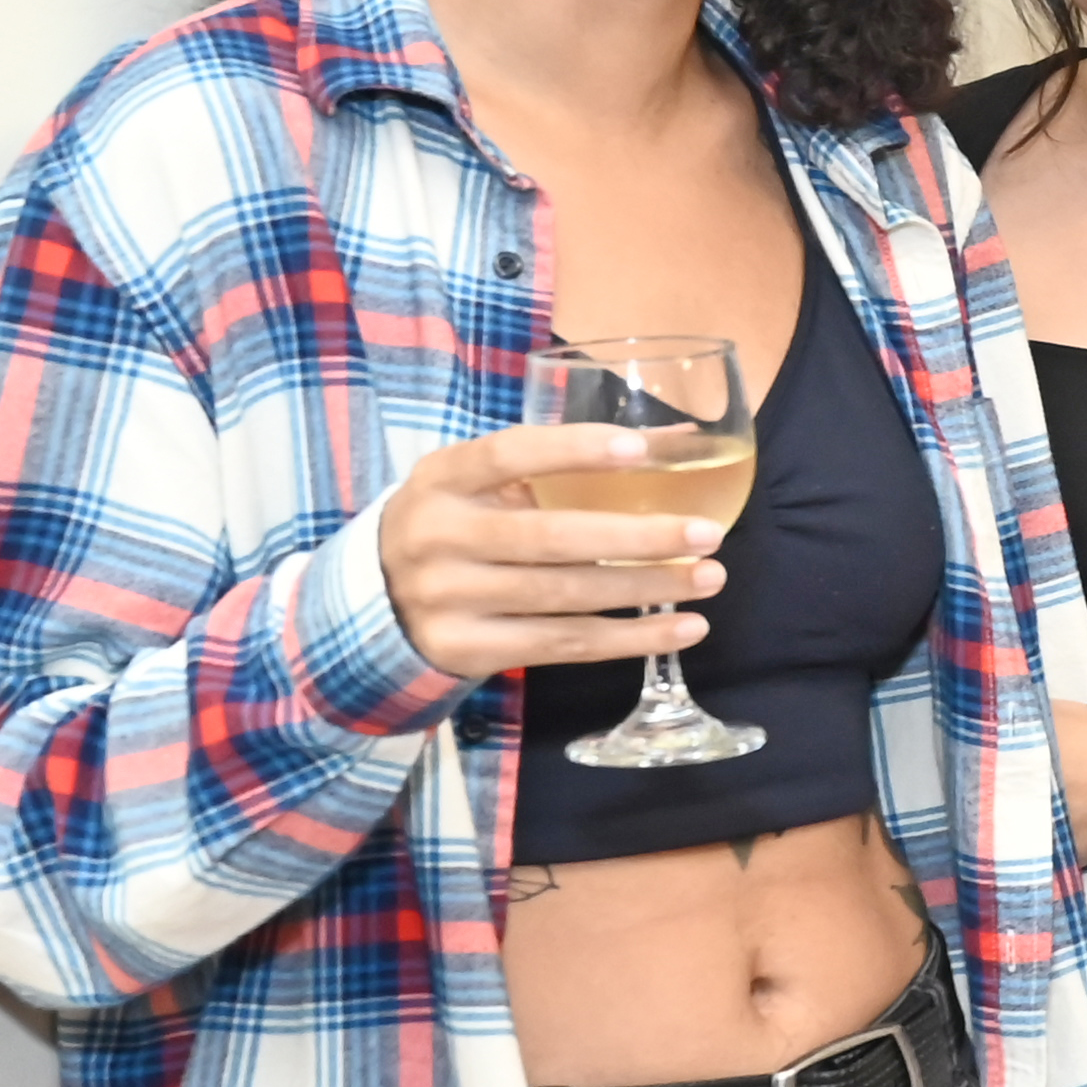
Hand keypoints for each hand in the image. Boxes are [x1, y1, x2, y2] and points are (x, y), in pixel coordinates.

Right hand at [376, 425, 725, 684]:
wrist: (378, 600)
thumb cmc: (457, 523)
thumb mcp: (482, 483)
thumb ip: (561, 461)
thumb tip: (680, 438)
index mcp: (444, 478)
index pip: (511, 454)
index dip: (575, 450)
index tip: (642, 450)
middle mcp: (440, 535)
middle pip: (552, 537)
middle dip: (639, 537)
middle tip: (708, 534)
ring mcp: (449, 597)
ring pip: (566, 595)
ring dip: (647, 588)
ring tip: (709, 578)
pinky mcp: (466, 648)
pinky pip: (563, 644)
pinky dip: (631, 638)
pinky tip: (683, 628)